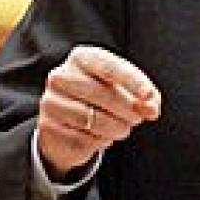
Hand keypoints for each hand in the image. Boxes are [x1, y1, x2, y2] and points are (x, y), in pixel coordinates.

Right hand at [37, 45, 161, 177]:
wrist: (69, 124)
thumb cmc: (104, 101)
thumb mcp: (127, 92)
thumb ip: (145, 97)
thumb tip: (152, 108)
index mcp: (82, 58)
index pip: (109, 67)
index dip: (132, 81)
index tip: (148, 96)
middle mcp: (61, 76)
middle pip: (104, 95)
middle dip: (128, 111)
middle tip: (137, 118)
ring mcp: (51, 102)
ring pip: (93, 120)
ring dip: (116, 128)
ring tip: (120, 128)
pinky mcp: (48, 127)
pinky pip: (82, 139)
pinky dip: (99, 141)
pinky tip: (98, 136)